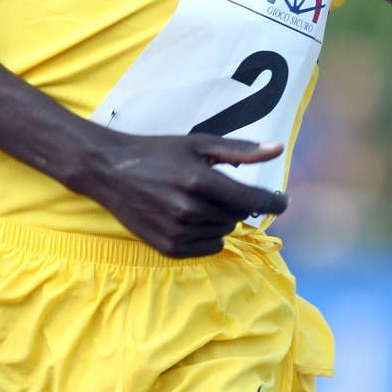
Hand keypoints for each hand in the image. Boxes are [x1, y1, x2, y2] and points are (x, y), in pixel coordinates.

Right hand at [85, 132, 287, 257]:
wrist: (110, 170)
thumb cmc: (158, 152)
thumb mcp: (199, 144)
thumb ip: (241, 150)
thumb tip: (278, 149)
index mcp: (200, 181)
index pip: (252, 200)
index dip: (273, 201)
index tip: (281, 200)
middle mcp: (189, 210)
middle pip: (239, 215)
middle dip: (236, 202)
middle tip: (217, 188)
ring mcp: (177, 232)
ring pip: (224, 231)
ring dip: (221, 217)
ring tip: (198, 200)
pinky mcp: (168, 247)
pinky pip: (208, 247)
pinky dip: (208, 235)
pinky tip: (191, 218)